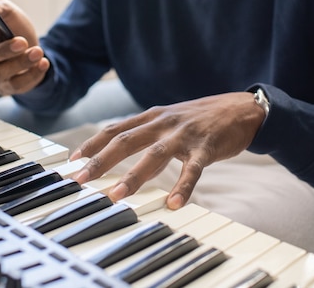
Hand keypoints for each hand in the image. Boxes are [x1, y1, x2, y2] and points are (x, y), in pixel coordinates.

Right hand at [0, 0, 49, 94]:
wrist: (33, 52)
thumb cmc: (15, 31)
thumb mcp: (10, 15)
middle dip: (3, 50)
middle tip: (22, 42)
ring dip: (21, 63)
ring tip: (38, 51)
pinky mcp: (7, 88)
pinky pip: (16, 85)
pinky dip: (32, 74)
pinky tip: (43, 63)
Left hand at [70, 92, 265, 209]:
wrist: (241, 109)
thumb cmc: (200, 118)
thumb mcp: (168, 120)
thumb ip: (145, 134)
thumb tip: (117, 151)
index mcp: (152, 117)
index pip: (114, 129)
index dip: (92, 144)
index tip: (73, 161)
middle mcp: (163, 123)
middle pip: (126, 141)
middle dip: (100, 161)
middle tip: (80, 179)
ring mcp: (184, 134)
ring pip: (154, 155)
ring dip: (133, 176)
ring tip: (116, 196)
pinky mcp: (206, 147)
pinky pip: (192, 170)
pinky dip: (183, 187)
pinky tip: (174, 204)